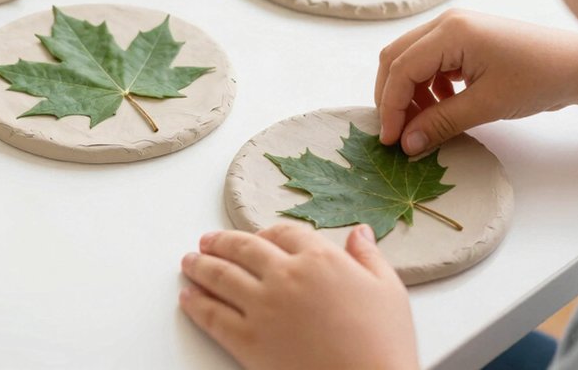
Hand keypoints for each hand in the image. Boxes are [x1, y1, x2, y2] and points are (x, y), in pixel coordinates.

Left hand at [180, 224, 417, 369]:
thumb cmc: (383, 344)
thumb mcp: (389, 290)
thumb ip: (369, 257)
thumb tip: (360, 233)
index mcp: (320, 259)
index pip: (283, 233)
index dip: (266, 233)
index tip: (258, 236)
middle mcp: (285, 276)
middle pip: (243, 249)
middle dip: (220, 243)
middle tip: (207, 242)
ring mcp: (262, 307)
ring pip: (221, 276)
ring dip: (200, 266)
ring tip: (189, 262)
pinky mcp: (247, 340)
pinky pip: (213, 316)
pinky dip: (196, 304)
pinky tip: (188, 298)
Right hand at [376, 9, 577, 154]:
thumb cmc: (540, 78)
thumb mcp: (487, 105)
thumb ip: (440, 123)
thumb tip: (406, 144)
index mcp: (450, 31)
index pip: (401, 69)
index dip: (391, 106)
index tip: (391, 139)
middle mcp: (446, 23)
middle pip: (396, 58)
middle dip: (392, 97)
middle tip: (397, 132)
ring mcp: (454, 28)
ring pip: (410, 60)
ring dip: (409, 93)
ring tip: (422, 123)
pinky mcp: (463, 39)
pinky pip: (429, 62)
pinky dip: (426, 87)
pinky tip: (441, 107)